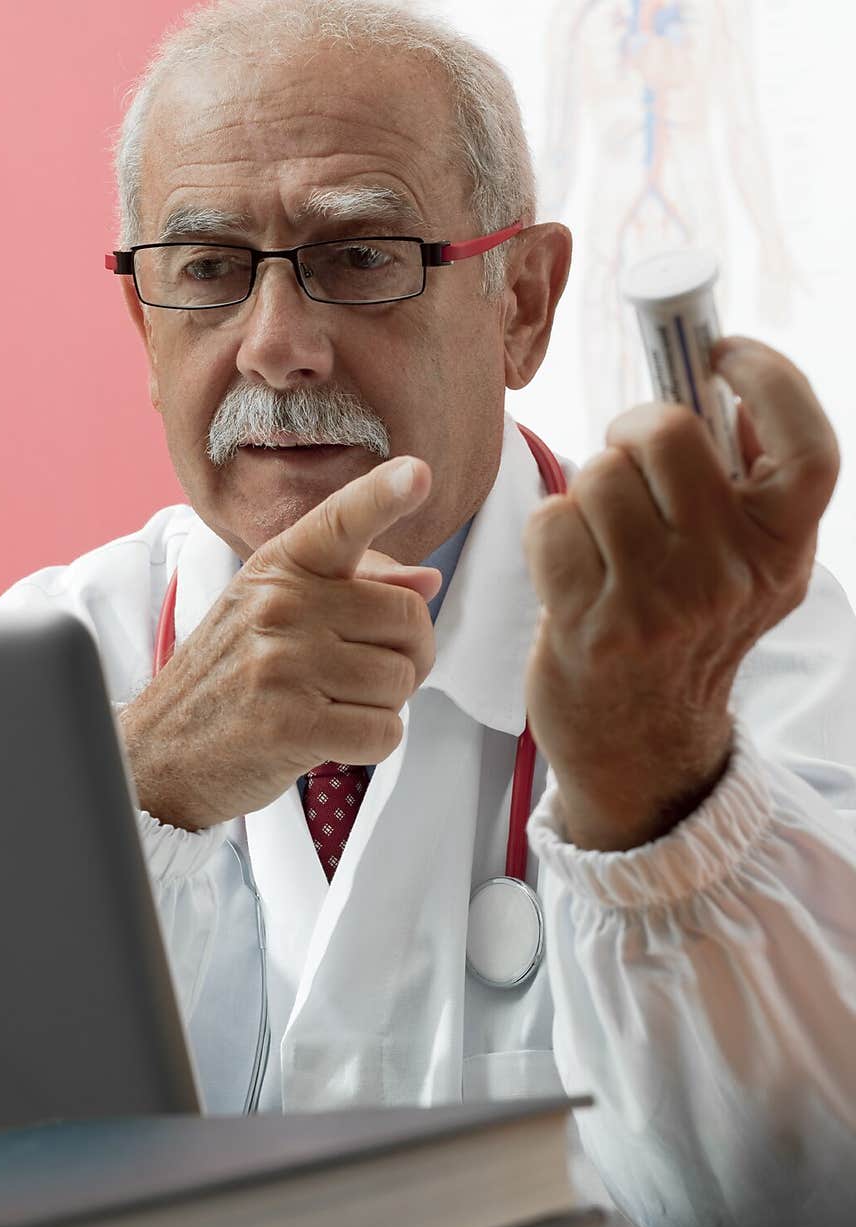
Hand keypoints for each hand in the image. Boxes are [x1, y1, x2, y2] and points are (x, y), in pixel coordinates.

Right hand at [120, 456, 438, 829]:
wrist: (161, 752)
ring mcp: (283, 665)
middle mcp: (280, 606)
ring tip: (332, 704)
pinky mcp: (290, 727)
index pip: (339, 522)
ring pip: (402, 681)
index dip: (382, 496)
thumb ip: (358, 588)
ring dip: (383, 704)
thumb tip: (428, 581)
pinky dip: (370, 743)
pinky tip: (330, 738)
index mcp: (280, 567)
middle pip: (409, 618)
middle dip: (407, 654)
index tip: (418, 473)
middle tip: (360, 674)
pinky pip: (385, 732)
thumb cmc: (230, 677)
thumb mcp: (278, 612)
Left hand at [523, 337, 839, 849]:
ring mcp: (661, 604)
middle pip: (667, 433)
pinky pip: (552, 520)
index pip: (808, 446)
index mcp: (783, 549)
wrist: (643, 742)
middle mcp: (731, 577)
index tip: (723, 352)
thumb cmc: (686, 629)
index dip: (769, 379)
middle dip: (633, 431)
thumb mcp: (748, 565)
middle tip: (629, 459)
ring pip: (599, 475)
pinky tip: (570, 568)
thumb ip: (747, 483)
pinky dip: (550, 531)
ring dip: (588, 490)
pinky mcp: (592, 625)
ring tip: (601, 535)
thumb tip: (718, 376)